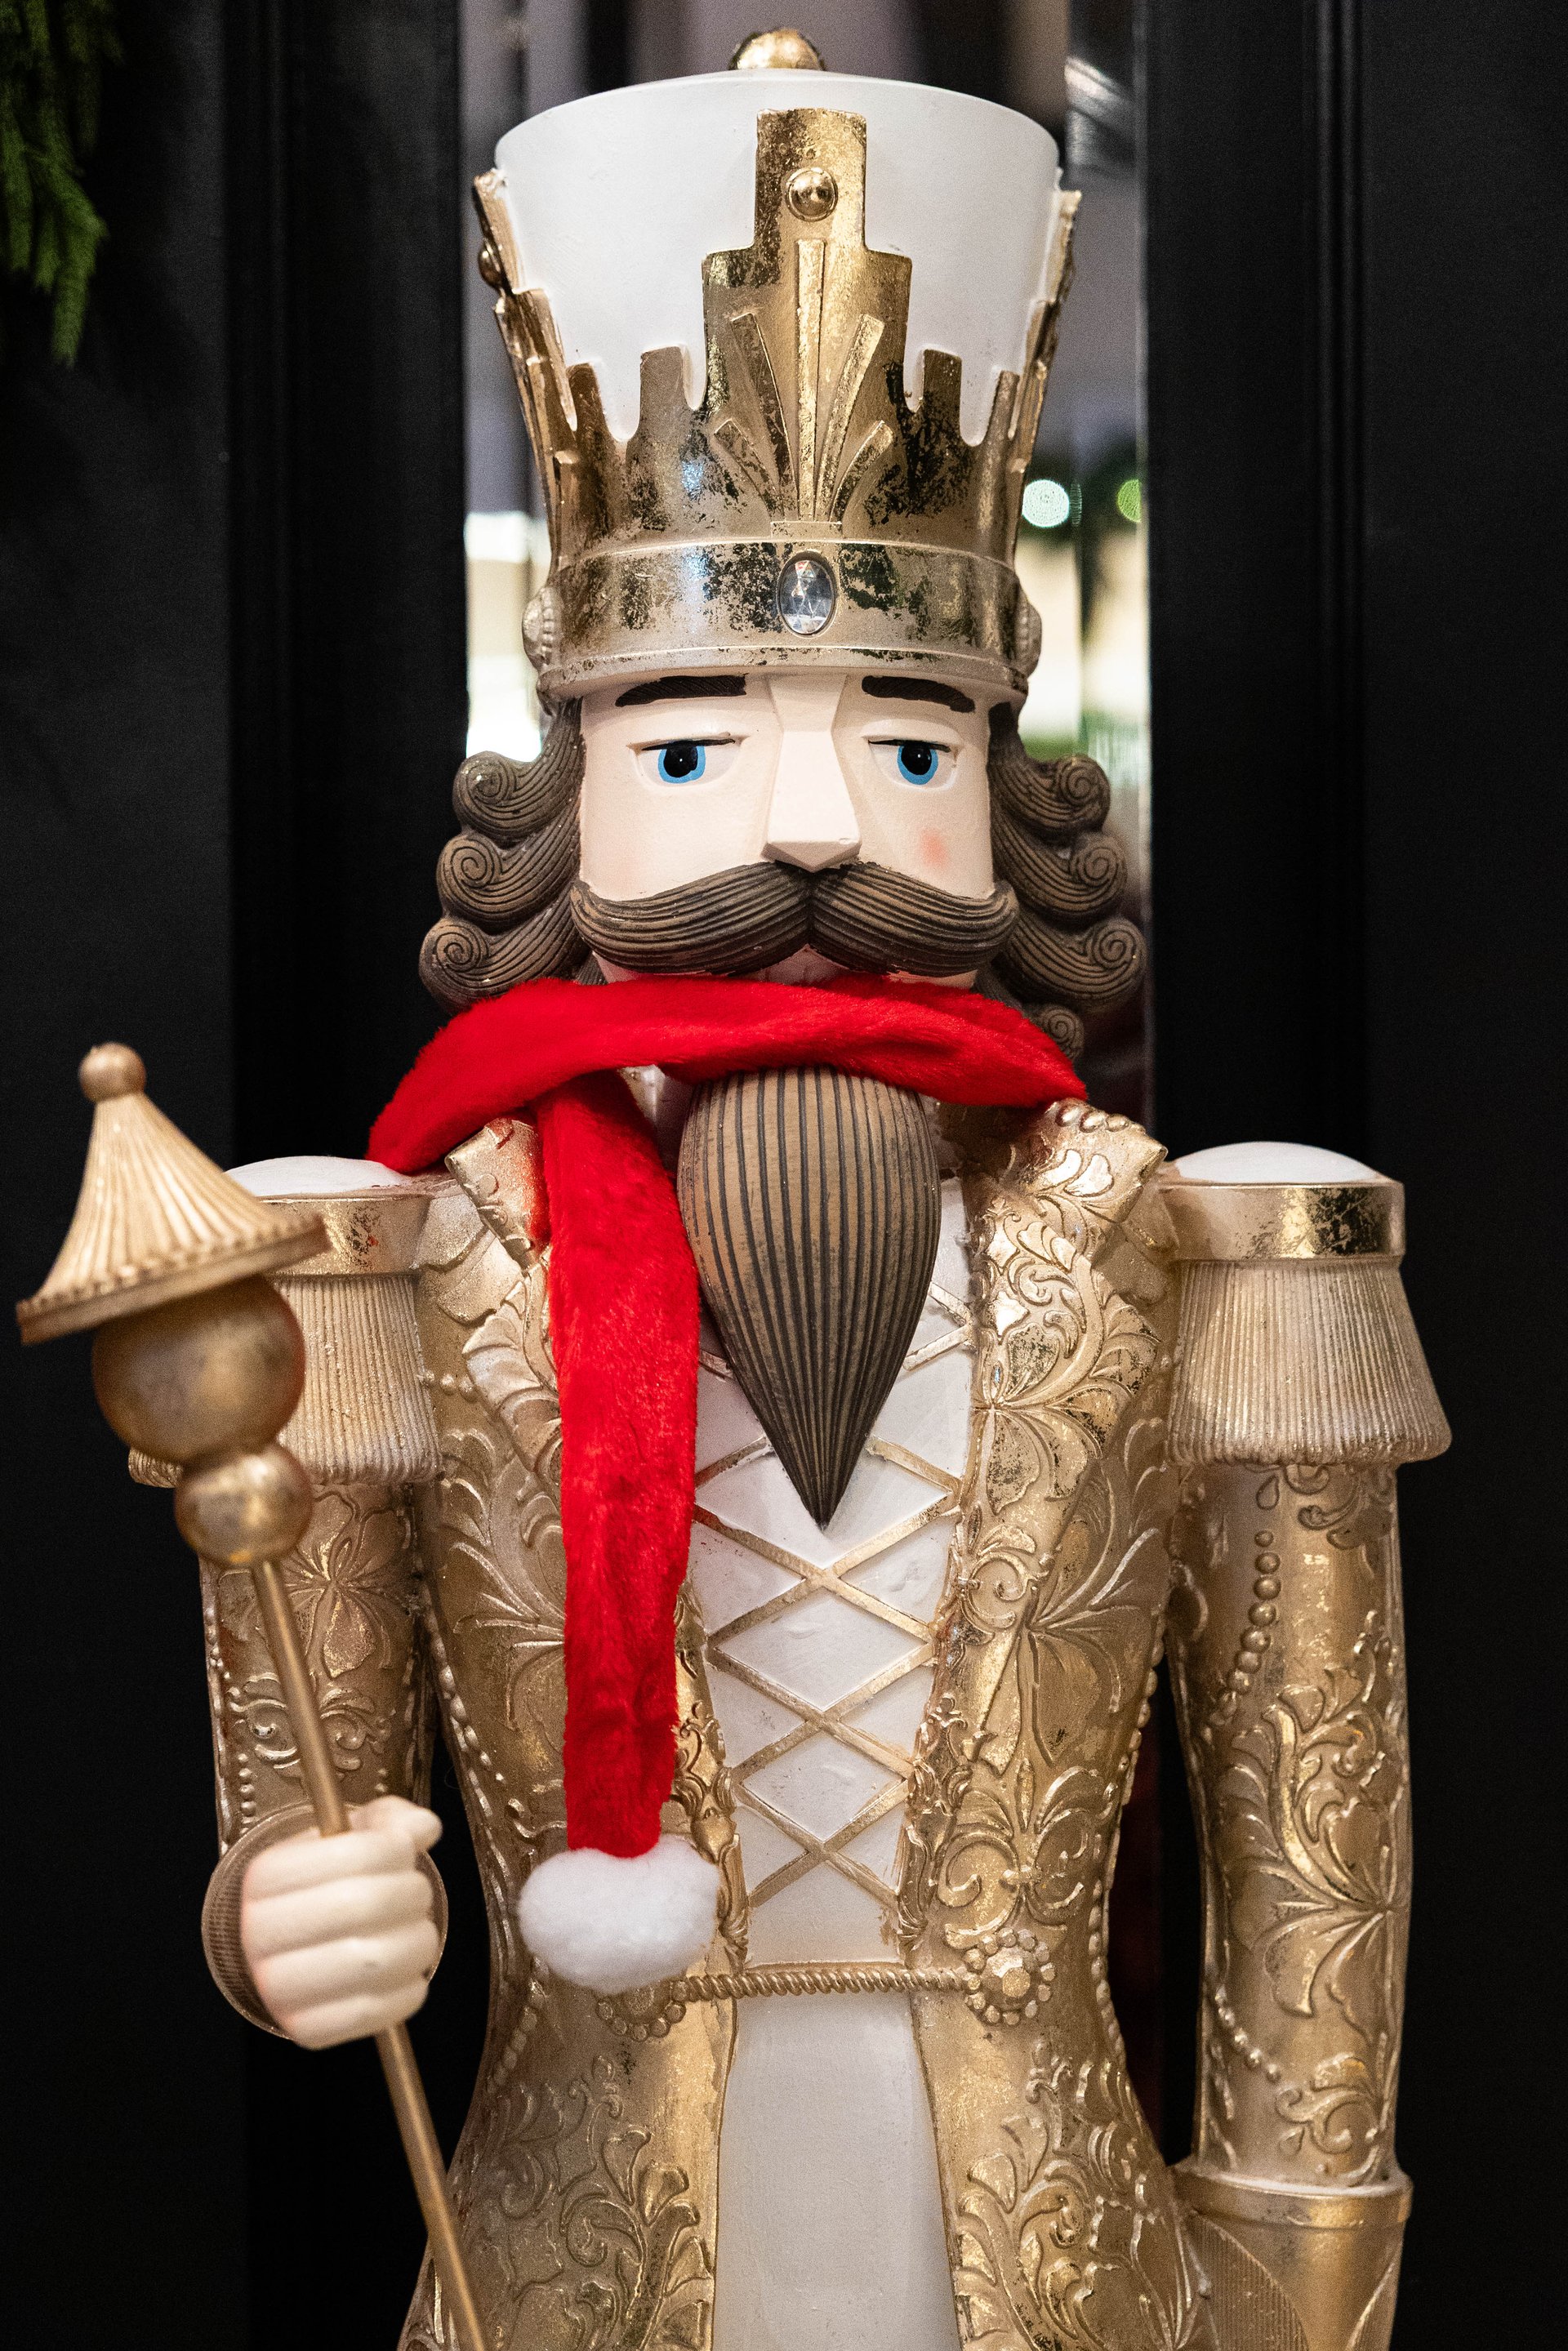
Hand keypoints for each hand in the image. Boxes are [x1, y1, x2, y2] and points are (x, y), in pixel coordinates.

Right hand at [240, 1796, 441, 2048]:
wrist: (293, 1951)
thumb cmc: (328, 1884)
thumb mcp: (351, 1836)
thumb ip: (389, 1820)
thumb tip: (424, 1828)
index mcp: (266, 1875)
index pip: (352, 1853)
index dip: (396, 1850)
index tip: (403, 1852)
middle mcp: (260, 1933)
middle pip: (365, 1905)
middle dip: (412, 1894)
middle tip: (417, 1894)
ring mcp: (278, 1989)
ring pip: (375, 1961)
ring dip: (417, 1941)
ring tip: (416, 1930)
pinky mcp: (305, 2030)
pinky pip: (377, 2011)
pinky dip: (409, 1987)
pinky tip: (406, 1971)